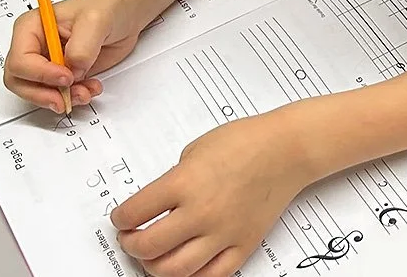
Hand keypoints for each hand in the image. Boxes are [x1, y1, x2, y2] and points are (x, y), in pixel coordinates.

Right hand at [3, 0, 146, 111]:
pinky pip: (58, 95)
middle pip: (20, 81)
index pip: (20, 60)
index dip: (40, 74)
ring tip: (85, 91)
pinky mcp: (63, 75)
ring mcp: (48, 63)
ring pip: (37, 93)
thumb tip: (73, 70)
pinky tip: (90, 88)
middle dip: (43, 94)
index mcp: (31, 27)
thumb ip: (81, 47)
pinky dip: (73, 98)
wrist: (125, 15)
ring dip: (61, 98)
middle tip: (65, 98)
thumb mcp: (95, 20)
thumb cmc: (107, 6)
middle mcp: (35, 46)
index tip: (66, 77)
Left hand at [111, 112, 312, 276]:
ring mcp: (223, 233)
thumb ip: (173, 180)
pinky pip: (211, 276)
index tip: (121, 218)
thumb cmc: (245, 141)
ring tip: (152, 255)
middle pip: (149, 247)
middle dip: (131, 244)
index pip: (135, 212)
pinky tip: (184, 265)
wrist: (286, 149)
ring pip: (175, 270)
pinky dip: (191, 276)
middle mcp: (201, 212)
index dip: (121, 218)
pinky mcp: (243, 245)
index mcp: (184, 183)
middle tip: (130, 238)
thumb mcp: (195, 151)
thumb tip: (155, 206)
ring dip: (154, 266)